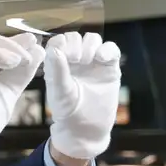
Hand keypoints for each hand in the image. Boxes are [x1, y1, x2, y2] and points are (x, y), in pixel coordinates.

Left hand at [44, 32, 121, 158]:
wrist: (87, 129)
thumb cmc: (67, 111)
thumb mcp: (60, 91)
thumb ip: (57, 70)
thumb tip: (55, 48)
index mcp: (57, 64)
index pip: (57, 42)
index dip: (60, 42)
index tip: (63, 54)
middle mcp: (74, 61)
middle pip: (75, 37)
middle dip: (76, 43)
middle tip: (76, 59)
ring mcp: (92, 63)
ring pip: (92, 39)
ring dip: (90, 45)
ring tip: (87, 61)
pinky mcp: (109, 67)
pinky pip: (110, 49)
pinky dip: (107, 49)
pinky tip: (102, 58)